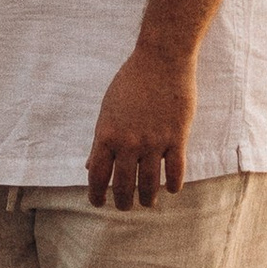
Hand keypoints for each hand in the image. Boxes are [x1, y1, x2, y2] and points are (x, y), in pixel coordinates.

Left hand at [85, 40, 195, 209]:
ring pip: (150, 183)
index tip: (98, 203)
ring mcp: (154, 141)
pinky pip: (175, 171)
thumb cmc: (130, 82)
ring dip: (147, 198)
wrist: (161, 60)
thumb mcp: (107, 109)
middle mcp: (129, 142)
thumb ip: (101, 140)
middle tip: (125, 207)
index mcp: (107, 134)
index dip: (96, 194)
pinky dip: (173, 185)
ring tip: (147, 202)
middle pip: (124, 185)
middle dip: (123, 202)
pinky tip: (171, 189)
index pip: (97, 175)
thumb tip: (90, 166)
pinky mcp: (177, 137)